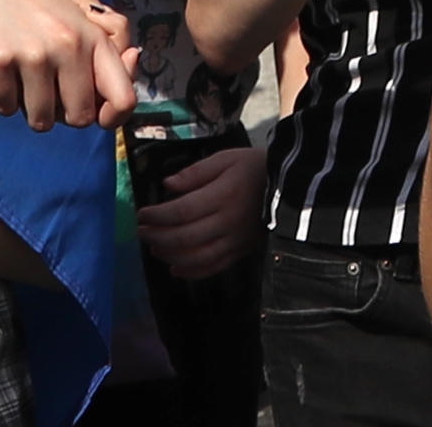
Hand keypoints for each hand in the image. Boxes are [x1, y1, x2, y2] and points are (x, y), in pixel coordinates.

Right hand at [0, 0, 135, 130]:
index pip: (124, 98)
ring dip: (29, 108)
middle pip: (80, 117)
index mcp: (93, 36)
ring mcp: (34, 53)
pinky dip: (2, 98)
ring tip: (21, 78)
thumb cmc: (32, 0)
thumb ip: (99, 54)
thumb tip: (129, 68)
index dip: (113, 117)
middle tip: (46, 89)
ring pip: (40, 121)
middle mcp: (69, 45)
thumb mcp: (74, 18)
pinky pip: (6, 107)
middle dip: (63, 113)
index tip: (97, 116)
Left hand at [135, 139, 264, 280]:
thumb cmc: (253, 168)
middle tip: (142, 232)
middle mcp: (228, 222)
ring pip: (196, 257)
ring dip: (170, 255)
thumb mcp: (225, 159)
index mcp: (223, 195)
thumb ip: (195, 173)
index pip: (182, 211)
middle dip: (158, 236)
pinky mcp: (241, 252)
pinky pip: (213, 267)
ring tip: (154, 248)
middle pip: (185, 237)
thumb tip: (167, 185)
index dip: (158, 216)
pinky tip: (175, 268)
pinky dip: (192, 271)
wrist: (289, 187)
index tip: (141, 214)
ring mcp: (235, 241)